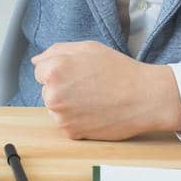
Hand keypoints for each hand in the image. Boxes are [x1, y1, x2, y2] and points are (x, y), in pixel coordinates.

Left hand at [30, 41, 180, 140]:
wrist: (144, 98)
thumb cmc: (119, 70)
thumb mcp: (88, 48)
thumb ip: (56, 51)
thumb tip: (36, 61)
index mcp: (54, 70)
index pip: (40, 71)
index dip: (61, 70)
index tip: (78, 73)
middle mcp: (53, 94)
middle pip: (47, 90)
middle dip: (62, 88)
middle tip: (89, 85)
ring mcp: (61, 116)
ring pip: (55, 108)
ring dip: (68, 105)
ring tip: (93, 98)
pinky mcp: (71, 133)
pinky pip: (66, 123)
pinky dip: (77, 119)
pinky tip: (95, 111)